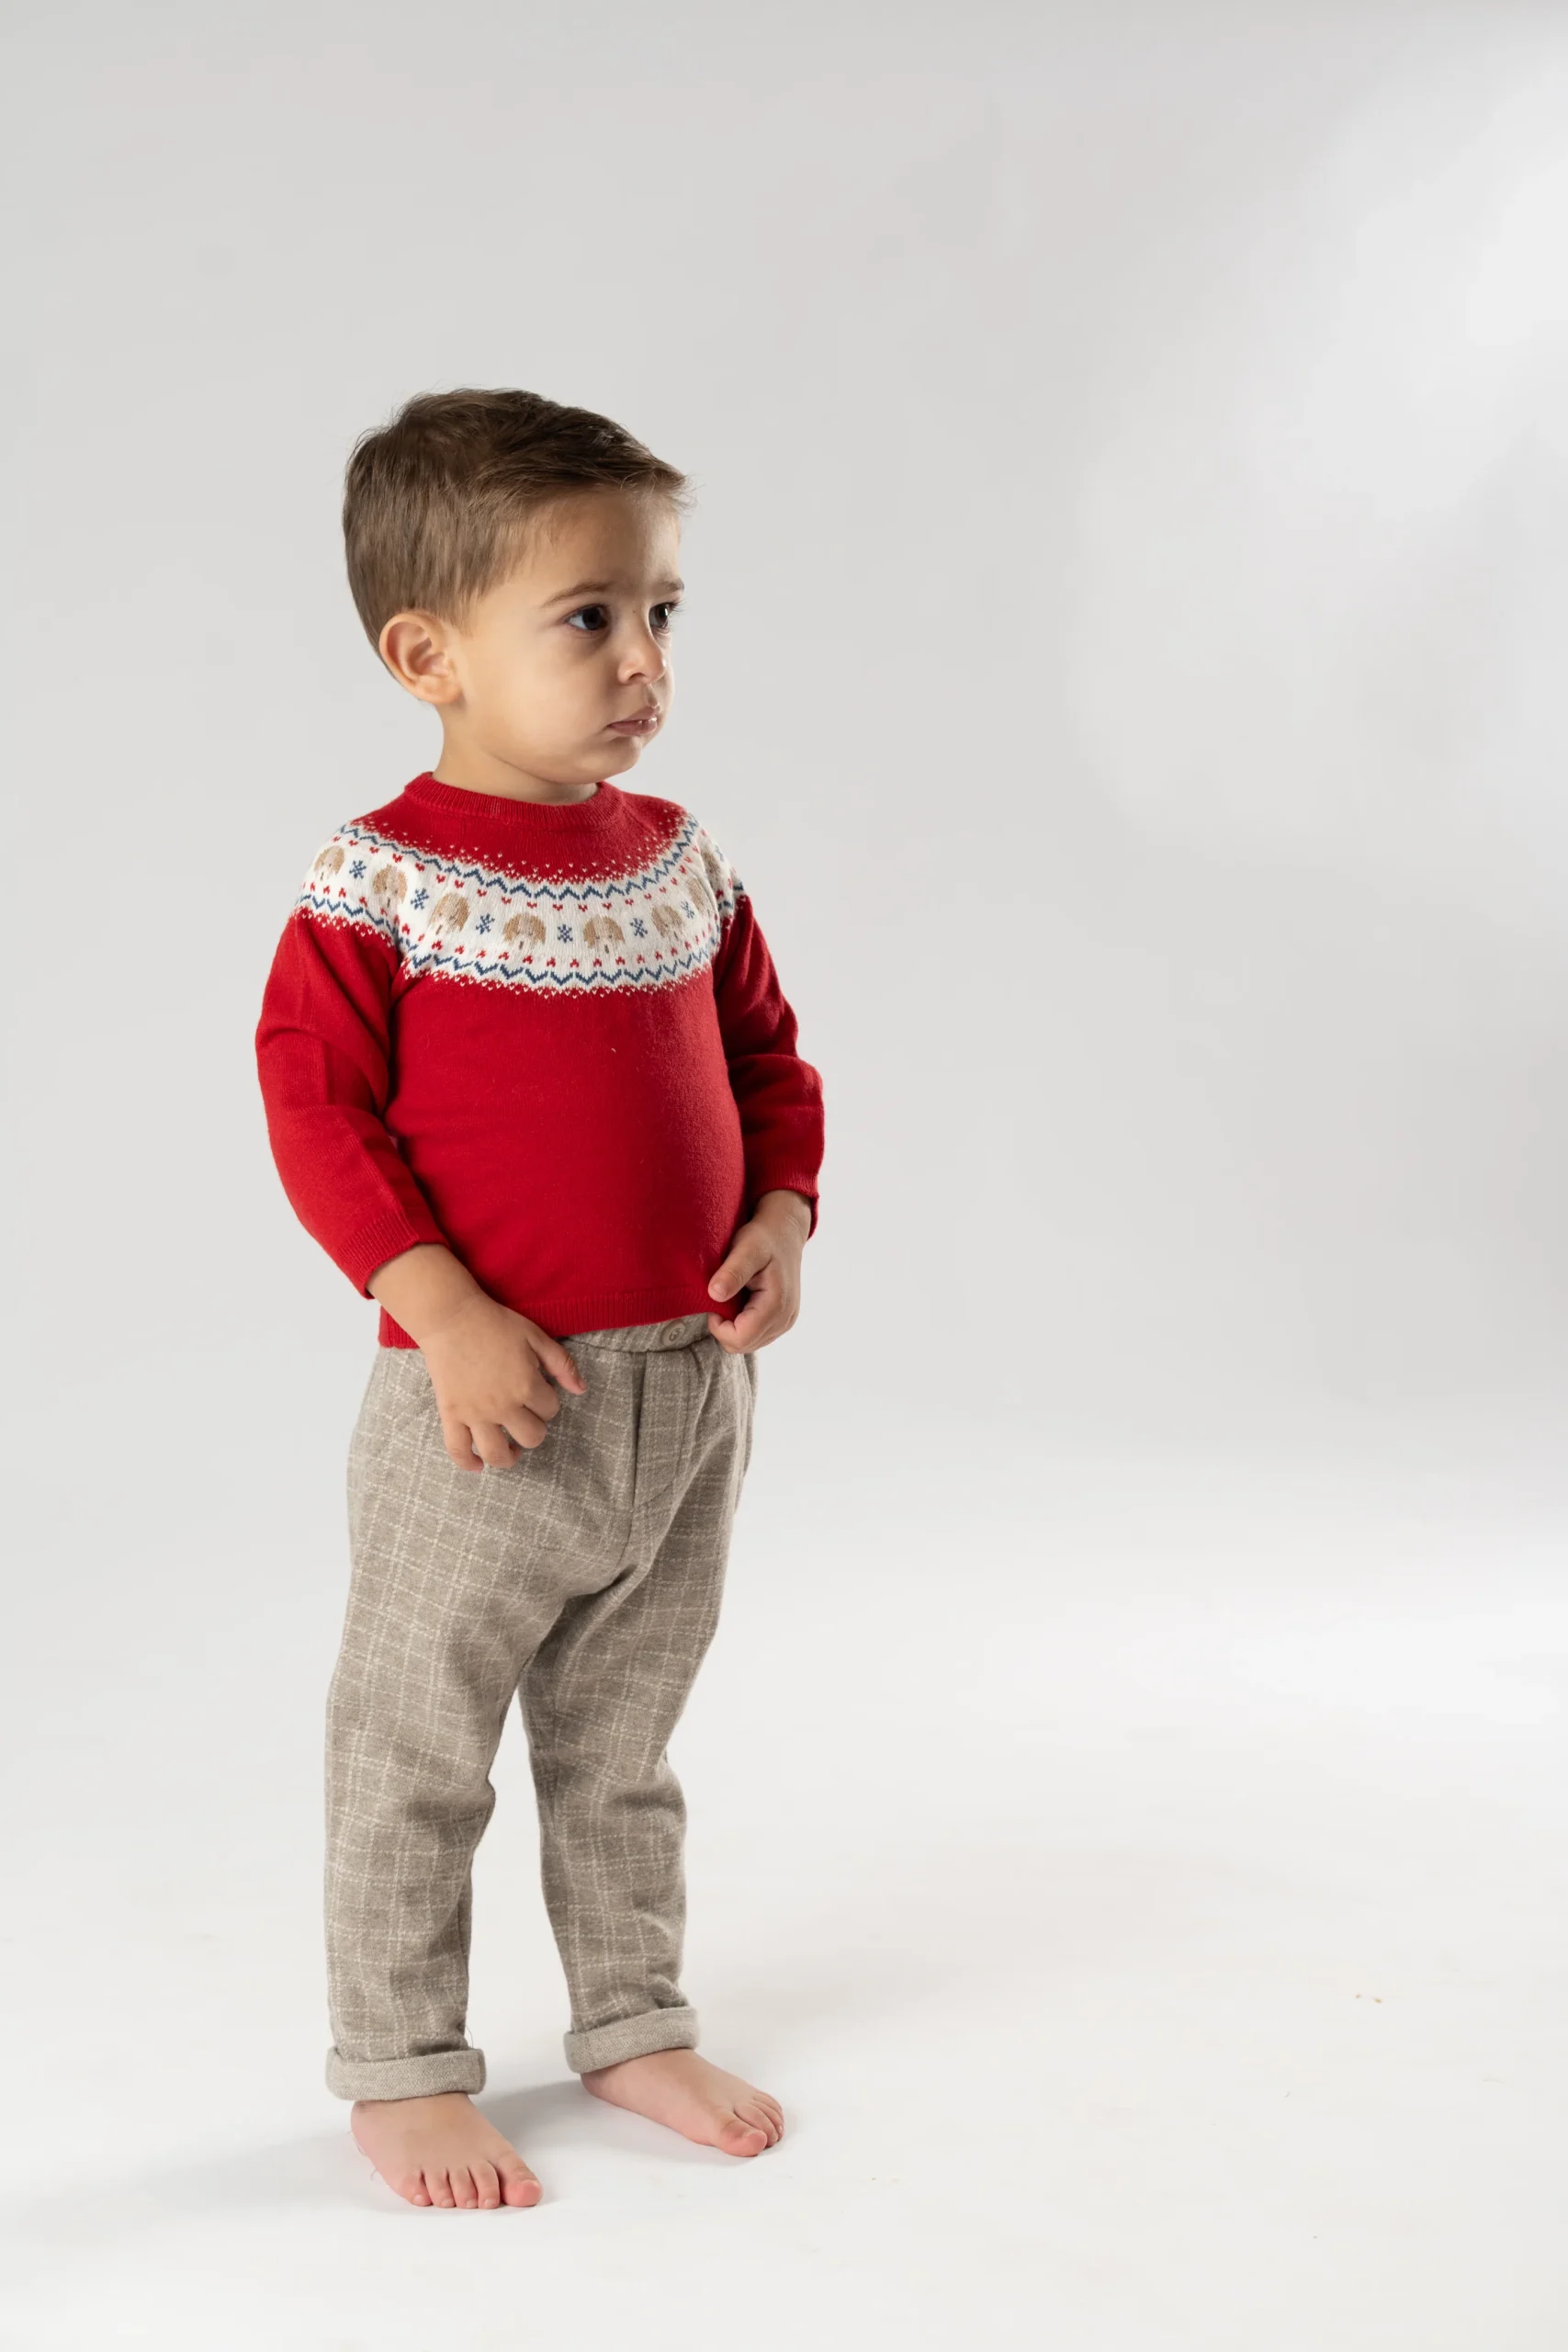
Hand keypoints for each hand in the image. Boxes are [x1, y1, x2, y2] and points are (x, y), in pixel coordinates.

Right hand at [418, 1293, 587, 1471]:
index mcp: (526, 1385)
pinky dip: (468, 1463)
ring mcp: (475, 1413)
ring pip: (497, 1453)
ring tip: (511, 1451)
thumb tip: (581, 1390)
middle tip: (526, 1418)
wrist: (451, 1317)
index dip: (548, 1403)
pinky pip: (457, 1450)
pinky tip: (478, 1465)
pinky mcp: (451, 1414)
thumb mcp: (535, 1336)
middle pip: (531, 1437)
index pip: (550, 1410)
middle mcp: (503, 1405)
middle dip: (534, 1430)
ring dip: (508, 1458)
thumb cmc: (495, 1324)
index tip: (537, 1393)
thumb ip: (562, 1363)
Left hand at [706, 1190, 810, 1353]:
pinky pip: (755, 1337)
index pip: (740, 1339)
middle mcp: (785, 1320)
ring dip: (733, 1326)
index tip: (713, 1300)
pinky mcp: (782, 1322)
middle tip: (721, 1296)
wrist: (784, 1233)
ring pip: (748, 1344)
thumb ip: (733, 1272)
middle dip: (724, 1327)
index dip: (718, 1327)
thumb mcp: (746, 1248)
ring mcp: (785, 1323)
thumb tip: (715, 1294)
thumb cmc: (763, 1237)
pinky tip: (741, 1302)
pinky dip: (742, 1324)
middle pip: (743, 1346)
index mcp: (777, 1305)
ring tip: (732, 1296)